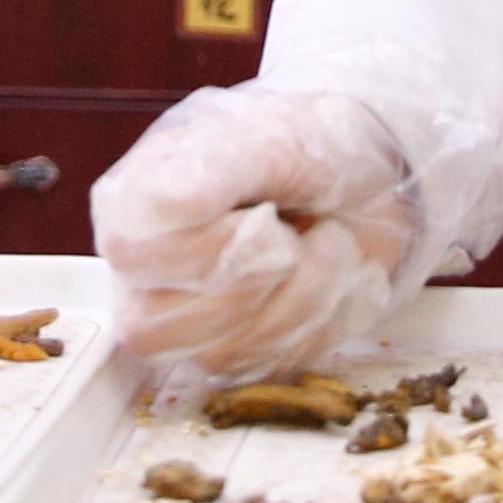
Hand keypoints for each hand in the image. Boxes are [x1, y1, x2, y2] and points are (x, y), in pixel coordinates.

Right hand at [91, 83, 427, 375]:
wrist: (374, 180)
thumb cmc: (309, 145)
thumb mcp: (273, 134)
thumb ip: (218, 163)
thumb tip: (167, 205)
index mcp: (131, 202)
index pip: (129, 253)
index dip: (207, 247)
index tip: (265, 213)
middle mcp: (144, 269)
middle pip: (152, 327)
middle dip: (258, 278)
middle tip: (299, 229)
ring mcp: (187, 320)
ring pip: (220, 356)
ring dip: (306, 297)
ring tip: (332, 241)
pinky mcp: (238, 353)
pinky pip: (271, 368)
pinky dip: (326, 319)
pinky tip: (337, 275)